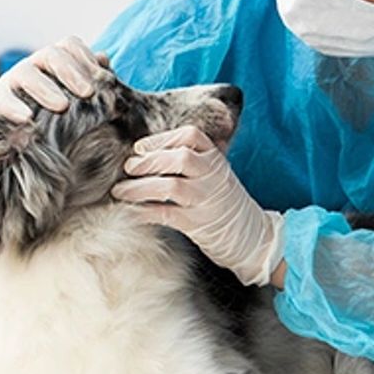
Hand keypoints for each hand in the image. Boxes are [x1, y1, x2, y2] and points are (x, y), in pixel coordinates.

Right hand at [0, 36, 109, 122]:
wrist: (16, 140)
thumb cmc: (52, 116)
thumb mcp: (73, 99)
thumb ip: (89, 80)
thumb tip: (104, 59)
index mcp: (53, 62)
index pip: (69, 46)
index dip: (86, 57)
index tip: (102, 78)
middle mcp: (33, 66)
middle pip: (51, 55)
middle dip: (71, 72)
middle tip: (88, 93)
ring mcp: (12, 81)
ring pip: (26, 73)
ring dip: (46, 88)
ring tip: (62, 106)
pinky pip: (1, 99)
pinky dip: (14, 108)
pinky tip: (28, 119)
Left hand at [111, 125, 285, 286]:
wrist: (254, 237)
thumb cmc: (227, 205)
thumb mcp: (217, 176)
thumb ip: (195, 162)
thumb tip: (150, 155)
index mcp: (217, 161)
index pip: (192, 136)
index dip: (163, 138)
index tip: (141, 147)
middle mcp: (213, 177)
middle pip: (180, 157)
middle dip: (149, 160)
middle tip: (128, 167)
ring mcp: (207, 200)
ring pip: (171, 186)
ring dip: (140, 187)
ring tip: (119, 191)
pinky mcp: (199, 225)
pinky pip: (167, 214)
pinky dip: (145, 212)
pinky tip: (130, 212)